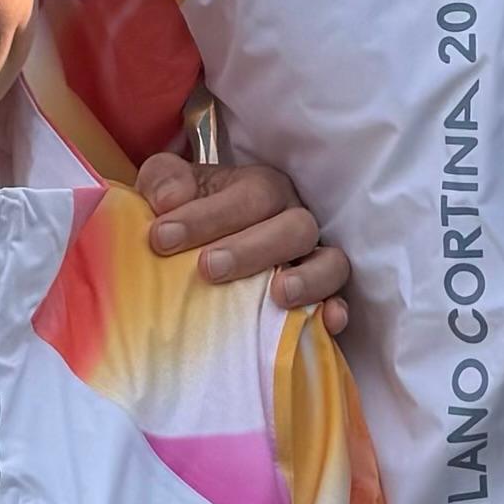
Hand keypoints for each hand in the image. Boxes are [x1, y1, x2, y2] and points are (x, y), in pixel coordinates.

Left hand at [133, 150, 350, 330]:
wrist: (202, 250)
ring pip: (330, 262)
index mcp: (261, 188)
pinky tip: (327, 323)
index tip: (162, 238)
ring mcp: (313, 260)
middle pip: (294, 228)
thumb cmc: (188, 217)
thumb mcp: (168, 190)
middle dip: (251, 249)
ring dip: (308, 278)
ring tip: (279, 295)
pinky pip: (340, 302)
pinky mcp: (321, 297)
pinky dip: (336, 311)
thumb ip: (164, 181)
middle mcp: (294, 219)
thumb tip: (168, 201)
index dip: (208, 216)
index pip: (249, 195)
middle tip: (208, 268)